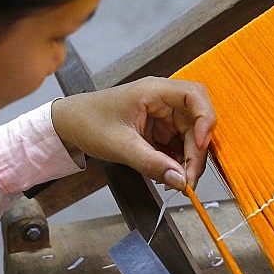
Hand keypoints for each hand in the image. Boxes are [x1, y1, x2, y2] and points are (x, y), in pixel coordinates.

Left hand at [50, 77, 215, 190]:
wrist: (68, 125)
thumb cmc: (88, 122)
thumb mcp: (120, 146)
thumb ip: (152, 163)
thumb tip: (179, 180)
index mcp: (154, 91)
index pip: (195, 96)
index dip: (205, 119)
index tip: (201, 144)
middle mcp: (163, 101)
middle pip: (196, 123)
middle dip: (196, 152)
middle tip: (188, 180)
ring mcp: (162, 116)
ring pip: (189, 138)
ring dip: (188, 160)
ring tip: (179, 182)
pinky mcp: (158, 131)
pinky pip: (177, 146)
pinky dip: (177, 162)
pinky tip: (169, 175)